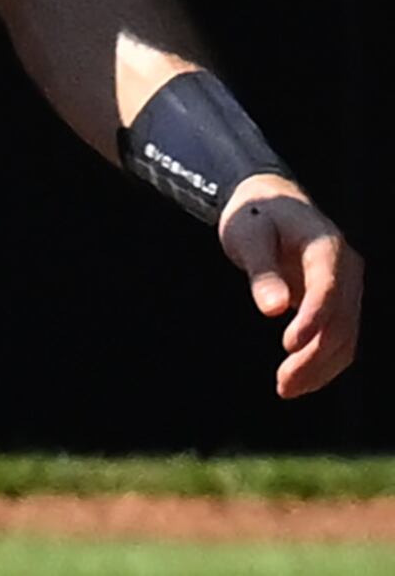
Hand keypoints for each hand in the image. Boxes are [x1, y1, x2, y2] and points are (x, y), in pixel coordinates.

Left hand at [222, 176, 361, 398]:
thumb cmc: (255, 217)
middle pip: (341, 321)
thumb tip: (273, 309)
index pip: (326, 288)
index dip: (313, 319)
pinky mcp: (340, 305)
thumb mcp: (247, 233)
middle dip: (314, 356)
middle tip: (282, 383)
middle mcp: (347, 271)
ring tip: (286, 389)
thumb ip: (261, 269)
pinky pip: (340, 340)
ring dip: (319, 368)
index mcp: (327, 247)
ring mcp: (347, 290)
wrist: (272, 206)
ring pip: (346, 338)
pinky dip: (323, 363)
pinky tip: (299, 381)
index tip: (288, 344)